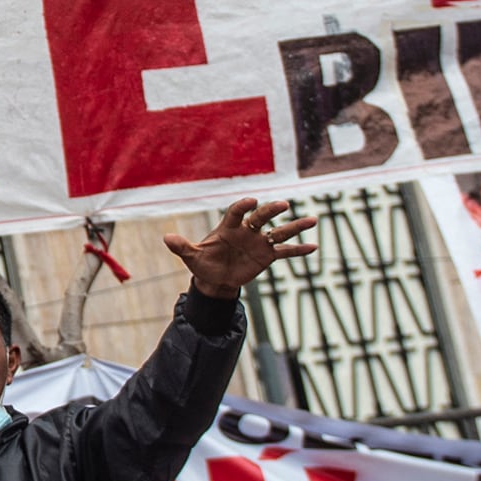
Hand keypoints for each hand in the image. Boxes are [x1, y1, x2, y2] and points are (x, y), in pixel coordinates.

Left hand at [164, 199, 318, 298]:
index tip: (251, 201)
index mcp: (228, 227)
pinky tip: (314, 247)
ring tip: (313, 219)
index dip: (243, 206)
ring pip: (279, 231)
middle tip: (283, 204)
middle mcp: (247, 230)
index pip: (236, 212)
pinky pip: (285, 251)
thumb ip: (182, 247)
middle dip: (271, 211)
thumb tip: (166, 238)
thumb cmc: (203, 263)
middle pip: (261, 217)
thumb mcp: (191, 257)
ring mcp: (259, 242)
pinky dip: (299, 250)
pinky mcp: (267, 256)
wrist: (215, 279)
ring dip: (295, 226)